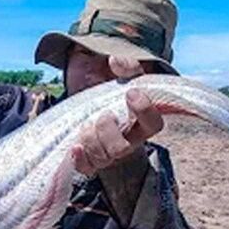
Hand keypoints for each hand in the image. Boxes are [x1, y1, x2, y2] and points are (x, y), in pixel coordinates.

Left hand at [71, 56, 163, 175]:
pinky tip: (75, 146)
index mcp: (141, 122)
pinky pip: (86, 168)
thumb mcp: (122, 77)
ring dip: (90, 139)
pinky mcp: (91, 161)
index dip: (145, 110)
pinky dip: (79, 158)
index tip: (130, 92)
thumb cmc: (110, 93)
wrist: (88, 107)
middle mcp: (127, 142)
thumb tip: (114, 61)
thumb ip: (125, 66)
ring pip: (102, 157)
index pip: (154, 124)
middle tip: (103, 114)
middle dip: (107, 130)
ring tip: (86, 125)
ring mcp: (108, 154)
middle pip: (122, 148)